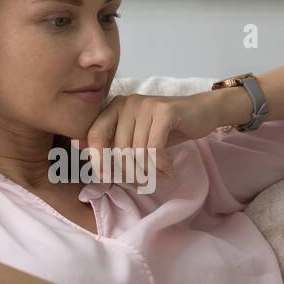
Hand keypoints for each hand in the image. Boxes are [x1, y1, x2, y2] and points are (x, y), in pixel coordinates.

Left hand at [84, 91, 227, 178]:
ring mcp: (145, 105)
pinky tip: (167, 169)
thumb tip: (81, 149)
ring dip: (148, 171)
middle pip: (118, 148)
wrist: (201, 112)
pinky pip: (154, 148)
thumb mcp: (137, 134)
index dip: (98, 159)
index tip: (106, 178)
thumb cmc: (166, 127)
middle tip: (142, 181)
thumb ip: (112, 140)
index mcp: (115, 107)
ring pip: (137, 151)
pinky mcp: (164, 111)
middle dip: (129, 172)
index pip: (95, 134)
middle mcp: (127, 102)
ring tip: (158, 175)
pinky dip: (160, 165)